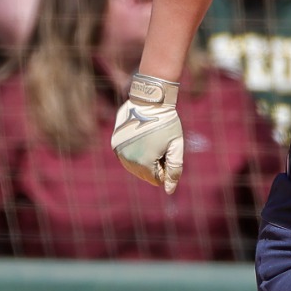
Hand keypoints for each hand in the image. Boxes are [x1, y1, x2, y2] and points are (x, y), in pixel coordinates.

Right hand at [111, 75, 184, 193]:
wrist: (150, 100)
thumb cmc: (167, 123)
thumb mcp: (176, 146)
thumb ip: (174, 170)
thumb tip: (169, 191)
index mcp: (144, 163)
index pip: (156, 179)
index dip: (165, 166)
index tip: (166, 149)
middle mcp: (128, 160)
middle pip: (144, 175)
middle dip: (154, 164)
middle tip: (158, 143)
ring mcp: (119, 151)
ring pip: (134, 167)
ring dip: (144, 159)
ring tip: (150, 140)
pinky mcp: (115, 143)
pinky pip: (126, 157)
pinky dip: (135, 152)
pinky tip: (141, 138)